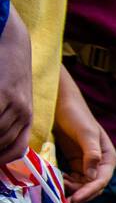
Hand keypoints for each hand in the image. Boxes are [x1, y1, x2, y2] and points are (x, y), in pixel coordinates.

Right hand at [0, 9, 32, 165]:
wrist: (12, 42)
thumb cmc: (7, 71)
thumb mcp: (14, 97)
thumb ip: (8, 118)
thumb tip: (0, 138)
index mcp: (26, 117)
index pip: (15, 149)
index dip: (0, 161)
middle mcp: (23, 113)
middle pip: (1, 142)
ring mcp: (13, 103)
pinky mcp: (2, 92)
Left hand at [53, 67, 115, 202]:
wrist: (62, 102)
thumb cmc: (76, 114)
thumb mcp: (86, 133)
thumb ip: (92, 154)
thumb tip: (92, 175)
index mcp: (108, 158)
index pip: (101, 180)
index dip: (89, 191)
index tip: (75, 199)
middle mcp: (101, 164)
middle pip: (93, 187)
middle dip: (80, 194)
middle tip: (64, 201)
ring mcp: (88, 164)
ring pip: (82, 185)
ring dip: (71, 190)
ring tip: (57, 188)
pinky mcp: (76, 163)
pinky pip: (73, 179)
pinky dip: (66, 183)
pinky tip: (57, 180)